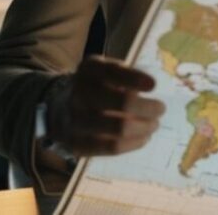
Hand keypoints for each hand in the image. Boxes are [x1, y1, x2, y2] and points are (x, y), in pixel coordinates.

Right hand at [46, 55, 165, 155]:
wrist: (57, 107)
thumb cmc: (95, 86)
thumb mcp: (105, 70)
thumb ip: (126, 75)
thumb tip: (152, 88)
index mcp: (89, 70)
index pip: (114, 72)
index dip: (135, 79)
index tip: (154, 85)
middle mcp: (80, 93)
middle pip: (122, 102)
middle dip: (148, 107)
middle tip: (161, 109)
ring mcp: (76, 121)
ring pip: (119, 128)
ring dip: (144, 127)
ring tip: (154, 124)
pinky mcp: (77, 144)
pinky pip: (111, 147)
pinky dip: (133, 143)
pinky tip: (144, 137)